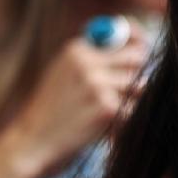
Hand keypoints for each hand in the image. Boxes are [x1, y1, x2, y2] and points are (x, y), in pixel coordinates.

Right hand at [0, 37, 148, 177]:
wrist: (33, 143)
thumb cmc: (54, 111)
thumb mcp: (67, 74)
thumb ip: (96, 60)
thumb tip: (140, 49)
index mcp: (77, 50)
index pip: (125, 33)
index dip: (140, 41)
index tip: (145, 51)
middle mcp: (87, 62)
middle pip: (139, 58)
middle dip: (137, 75)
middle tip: (125, 93)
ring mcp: (97, 84)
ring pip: (141, 86)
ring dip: (133, 100)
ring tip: (107, 113)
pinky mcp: (107, 108)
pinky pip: (135, 109)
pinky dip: (127, 120)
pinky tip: (106, 128)